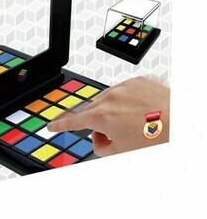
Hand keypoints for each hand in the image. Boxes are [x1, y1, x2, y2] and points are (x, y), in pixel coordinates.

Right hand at [47, 76, 169, 155]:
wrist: (181, 120)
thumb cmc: (156, 136)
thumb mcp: (123, 152)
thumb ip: (102, 146)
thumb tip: (98, 139)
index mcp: (102, 116)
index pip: (73, 122)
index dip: (59, 125)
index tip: (51, 126)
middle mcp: (109, 98)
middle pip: (90, 112)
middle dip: (96, 124)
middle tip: (111, 135)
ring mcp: (122, 87)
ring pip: (105, 100)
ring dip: (111, 111)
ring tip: (131, 122)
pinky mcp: (135, 80)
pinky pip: (121, 90)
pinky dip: (124, 101)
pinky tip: (138, 110)